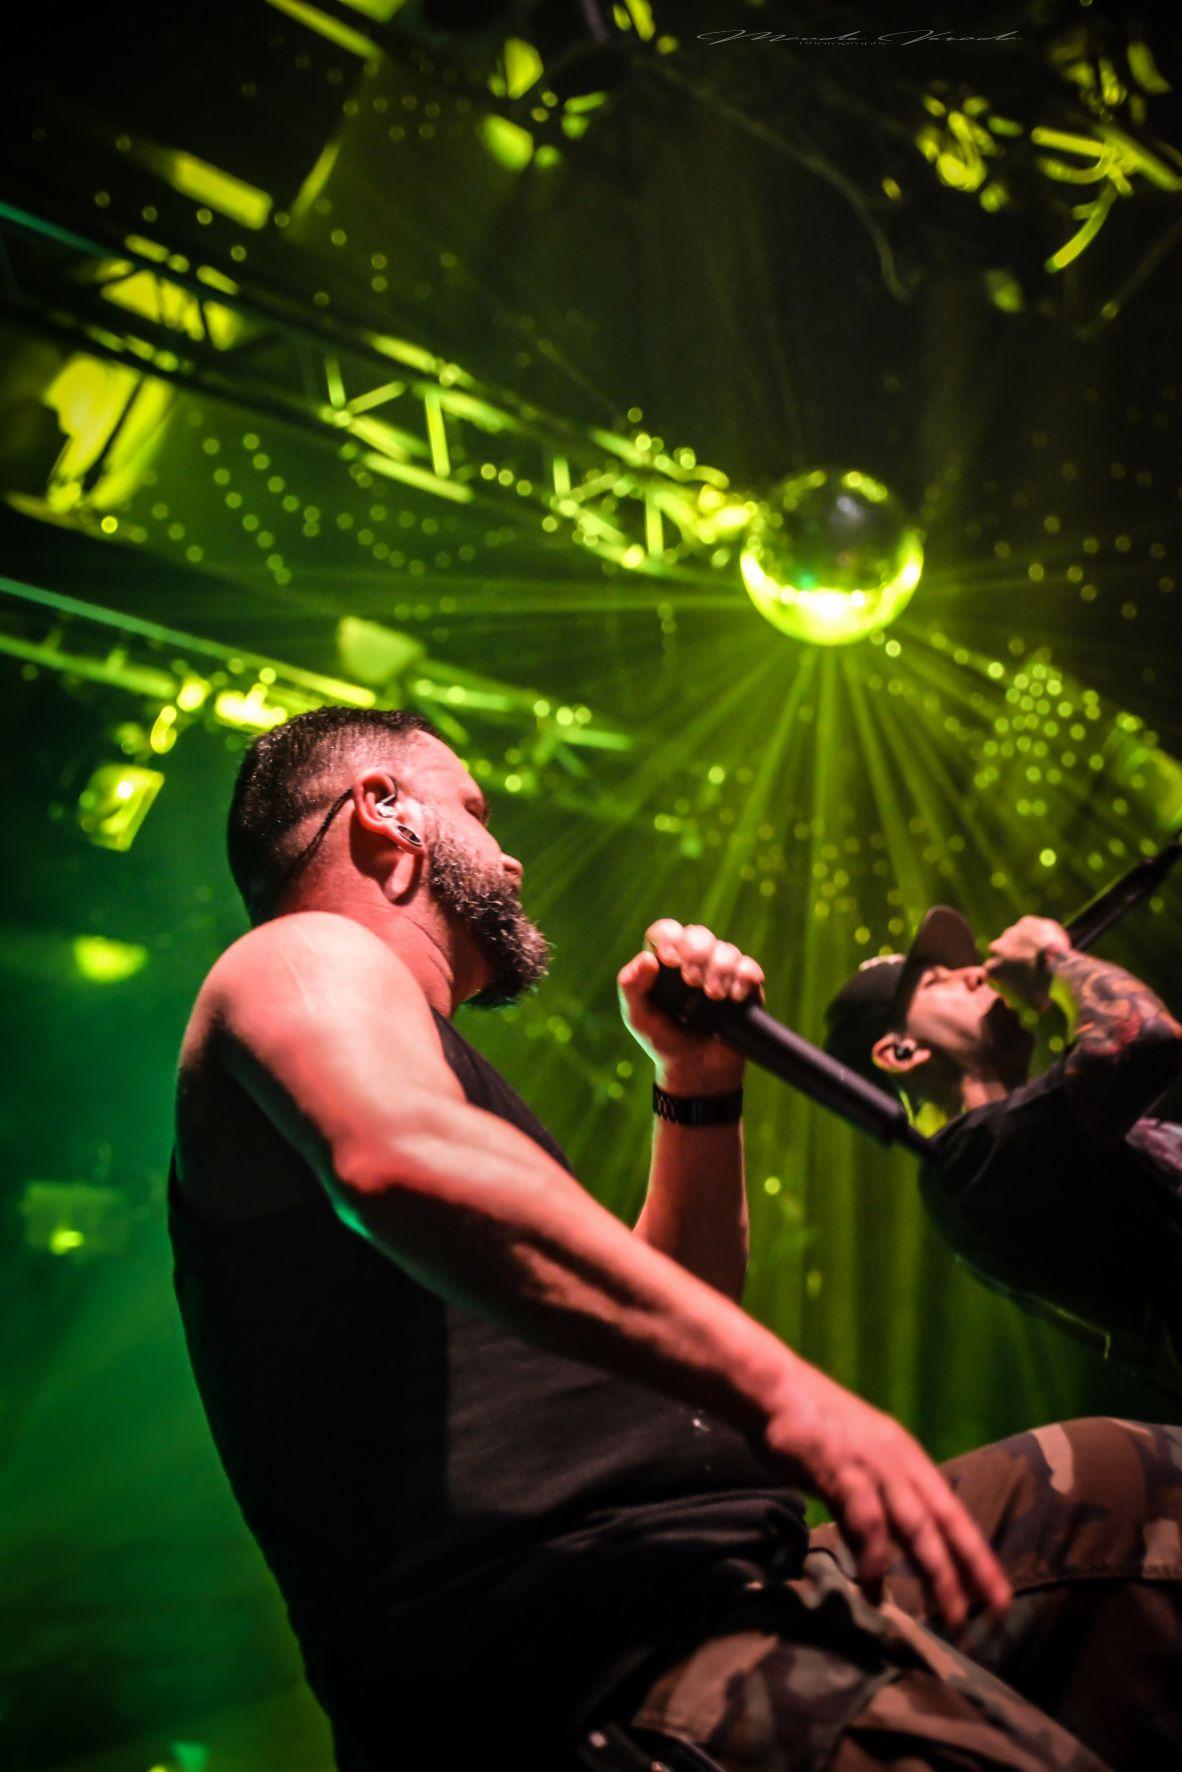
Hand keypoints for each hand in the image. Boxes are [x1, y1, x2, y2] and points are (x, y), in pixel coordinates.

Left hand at [618, 919, 764, 1093]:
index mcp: (664, 962)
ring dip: (720, 969)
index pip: (667, 930)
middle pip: (699, 935)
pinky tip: (734, 997)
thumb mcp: (638, 1017)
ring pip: (726, 950)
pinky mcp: (744, 986)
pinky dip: (744, 977)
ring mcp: (720, 972)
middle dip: (697, 954)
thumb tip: (647, 959)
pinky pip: (749, 967)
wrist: (696, 1071)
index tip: (671, 962)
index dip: (670, 938)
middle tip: (693, 982)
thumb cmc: (662, 1041)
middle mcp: (693, 961)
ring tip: (714, 997)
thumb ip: (631, 988)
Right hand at [762, 1363, 1011, 1630]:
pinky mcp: (840, 1472)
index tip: (999, 1594)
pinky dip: (874, 1558)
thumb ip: (885, 1488)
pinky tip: (872, 1588)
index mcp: (909, 1456)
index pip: (953, 1513)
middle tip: (988, 1611)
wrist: (776, 1389)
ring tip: (945, 1612)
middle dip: (967, 1569)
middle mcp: (899, 1461)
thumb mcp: (866, 1452)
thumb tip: (902, 1532)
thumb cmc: (817, 1424)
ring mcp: (871, 1466)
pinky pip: (866, 1522)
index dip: (977, 1555)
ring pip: (915, 1526)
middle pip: (942, 1523)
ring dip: (934, 1571)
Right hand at [984, 915, 1070, 1009]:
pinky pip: (1029, 926)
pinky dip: (1036, 932)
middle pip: (1000, 951)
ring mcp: (1011, 932)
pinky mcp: (1026, 922)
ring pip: (1014, 937)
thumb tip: (1010, 1004)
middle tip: (1029, 963)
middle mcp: (996, 947)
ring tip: (1040, 951)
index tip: (1016, 977)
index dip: (1004, 973)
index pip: (993, 970)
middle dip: (1010, 956)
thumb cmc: (1046, 988)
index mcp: (992, 967)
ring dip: (1022, 943)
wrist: (1061, 966)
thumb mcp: (1031, 1004)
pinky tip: (1047, 941)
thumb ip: (1018, 1003)